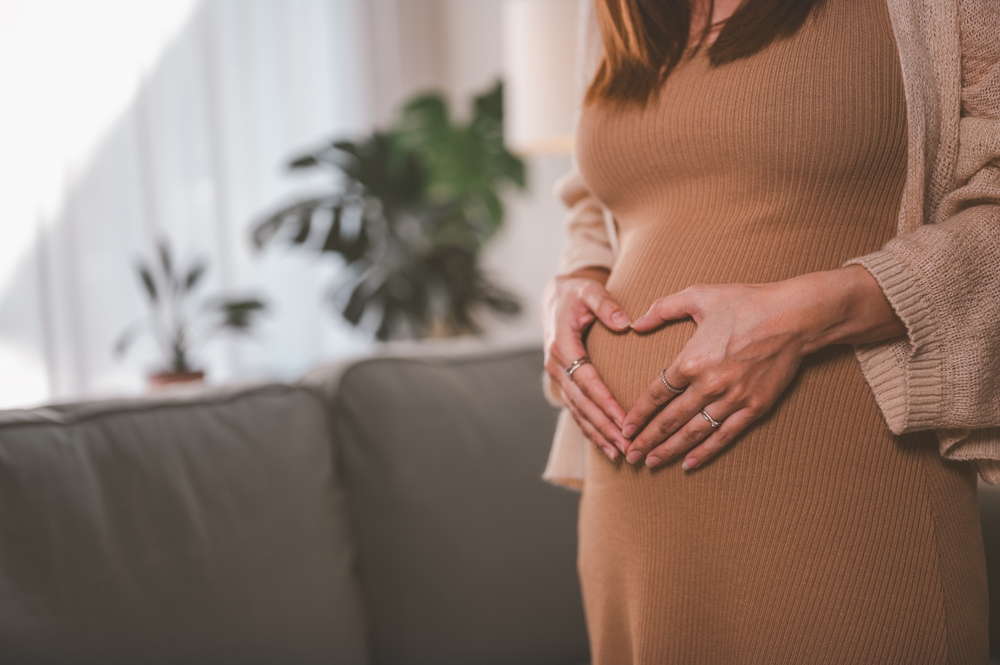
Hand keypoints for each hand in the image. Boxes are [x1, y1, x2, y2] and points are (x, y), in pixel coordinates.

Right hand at [543, 268, 631, 459]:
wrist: (555, 298)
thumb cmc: (576, 294)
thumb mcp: (589, 291)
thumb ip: (606, 305)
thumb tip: (626, 323)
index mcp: (562, 345)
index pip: (586, 380)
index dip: (605, 402)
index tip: (625, 419)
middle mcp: (556, 365)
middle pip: (582, 403)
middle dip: (604, 426)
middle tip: (627, 445)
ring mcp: (557, 376)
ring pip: (577, 411)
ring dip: (598, 434)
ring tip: (619, 453)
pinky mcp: (563, 382)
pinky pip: (576, 410)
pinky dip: (590, 429)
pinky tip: (606, 445)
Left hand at [621, 266, 904, 469]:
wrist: (794, 316)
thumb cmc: (746, 302)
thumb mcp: (698, 295)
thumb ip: (662, 309)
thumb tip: (635, 323)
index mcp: (691, 360)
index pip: (656, 394)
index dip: (638, 414)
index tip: (624, 427)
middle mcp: (709, 384)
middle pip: (669, 420)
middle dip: (646, 439)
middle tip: (629, 454)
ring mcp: (733, 399)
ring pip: (694, 432)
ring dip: (670, 450)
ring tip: (651, 462)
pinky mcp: (755, 407)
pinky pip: (725, 436)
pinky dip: (706, 451)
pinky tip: (689, 463)